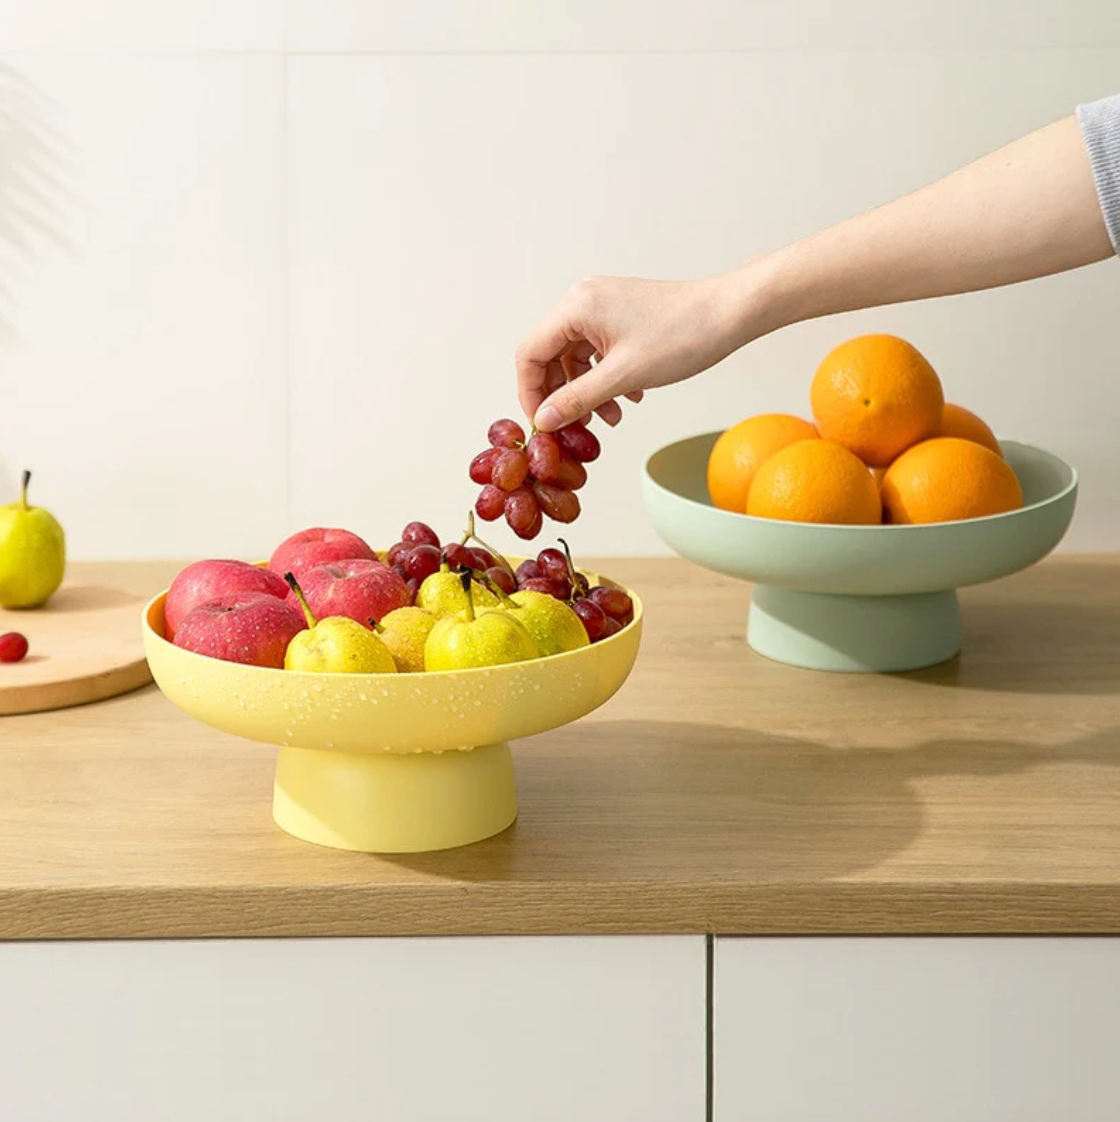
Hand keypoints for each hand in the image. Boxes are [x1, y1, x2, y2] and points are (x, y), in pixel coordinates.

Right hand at [515, 272, 763, 431]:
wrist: (729, 313)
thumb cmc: (682, 336)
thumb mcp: (623, 376)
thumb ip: (577, 399)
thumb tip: (544, 420)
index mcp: (577, 307)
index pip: (530, 353)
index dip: (530, 393)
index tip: (542, 423)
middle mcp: (584, 301)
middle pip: (550, 355)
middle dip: (562, 395)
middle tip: (575, 426)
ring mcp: (603, 306)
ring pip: (576, 357)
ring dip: (588, 391)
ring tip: (612, 417)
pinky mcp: (621, 314)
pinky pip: (598, 351)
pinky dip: (606, 378)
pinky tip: (629, 397)